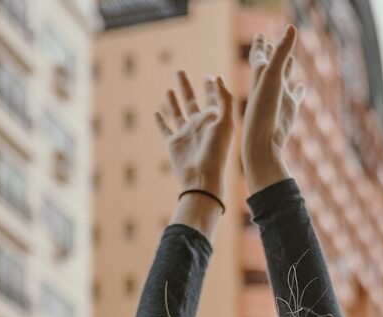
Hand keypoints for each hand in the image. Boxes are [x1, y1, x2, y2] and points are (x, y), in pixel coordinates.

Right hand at [154, 70, 233, 200]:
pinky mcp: (173, 144)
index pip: (213, 100)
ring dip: (173, 101)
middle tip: (180, 71)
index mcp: (213, 121)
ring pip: (177, 113)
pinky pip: (165, 129)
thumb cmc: (216, 152)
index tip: (209, 76)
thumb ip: (224, 100)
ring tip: (169, 88)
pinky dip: (160, 121)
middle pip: (192, 102)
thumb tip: (217, 78)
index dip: (211, 87)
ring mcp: (185, 135)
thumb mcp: (225, 122)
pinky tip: (156, 112)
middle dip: (187, 87)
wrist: (201, 178)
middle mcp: (199, 126)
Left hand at [242, 24, 305, 179]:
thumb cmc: (263, 109)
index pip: (259, 55)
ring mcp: (280, 96)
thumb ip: (282, 52)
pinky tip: (302, 86)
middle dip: (270, 51)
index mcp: (259, 75)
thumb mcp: (272, 76)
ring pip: (284, 77)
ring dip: (286, 66)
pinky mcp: (290, 109)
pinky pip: (296, 96)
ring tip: (291, 57)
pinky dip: (299, 91)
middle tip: (269, 39)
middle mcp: (268, 84)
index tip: (260, 35)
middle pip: (269, 62)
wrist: (264, 141)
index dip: (260, 44)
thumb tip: (292, 27)